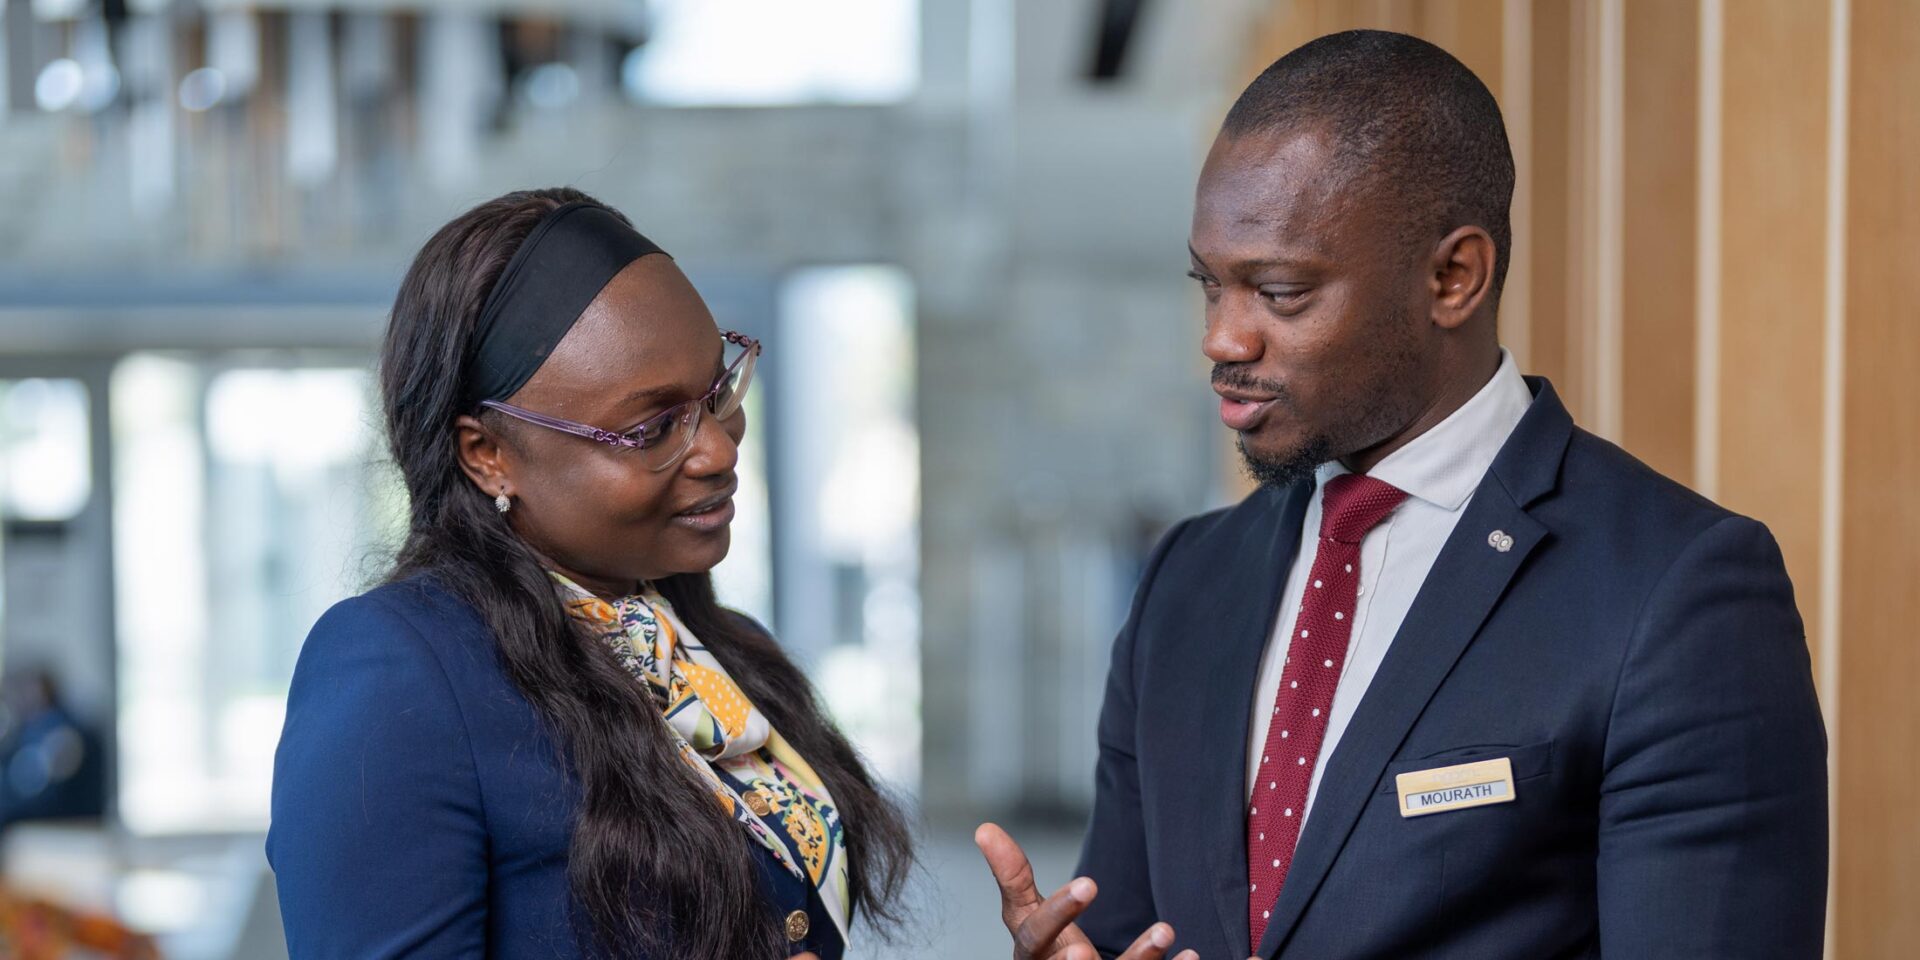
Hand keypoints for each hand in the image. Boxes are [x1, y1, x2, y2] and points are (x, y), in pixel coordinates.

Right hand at [976, 823, 1195, 959]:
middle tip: (1086, 950)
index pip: (1035, 937)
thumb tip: (985, 828)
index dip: (1059, 913)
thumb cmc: (1049, 951)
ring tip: (1165, 929)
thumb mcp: (1027, 916)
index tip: (1089, 883)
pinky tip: (1191, 956)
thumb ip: (1013, 878)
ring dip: (1141, 958)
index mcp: (1032, 956)